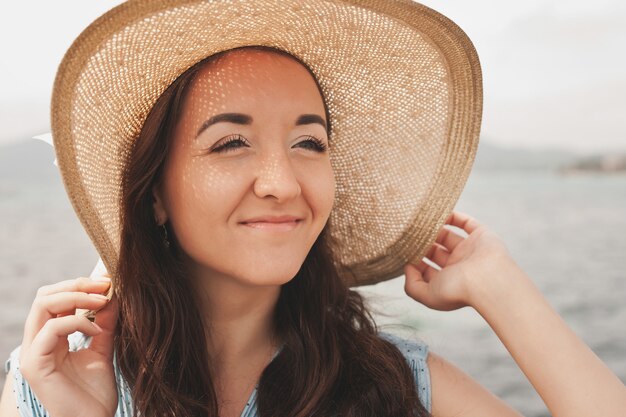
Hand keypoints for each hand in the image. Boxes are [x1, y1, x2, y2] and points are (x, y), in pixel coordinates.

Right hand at [18, 275, 118, 416]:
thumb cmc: (95, 393)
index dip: (80, 285)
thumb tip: (112, 294)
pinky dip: (77, 322)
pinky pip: (51, 329)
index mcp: (49, 338)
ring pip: (43, 305)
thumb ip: (105, 323)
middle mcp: (37, 343)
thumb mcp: (103, 348)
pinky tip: (96, 331)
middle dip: (76, 284)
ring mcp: (33, 353)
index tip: (107, 282)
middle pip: (44, 296)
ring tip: (103, 301)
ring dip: (76, 296)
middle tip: (104, 285)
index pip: (54, 298)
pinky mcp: (35, 364)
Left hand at [403, 211, 516, 310]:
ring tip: (418, 222)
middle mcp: (459, 266)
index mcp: (448, 281)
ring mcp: (470, 250)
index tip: (402, 253)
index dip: (414, 262)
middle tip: (407, 234)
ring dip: (434, 229)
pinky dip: (453, 216)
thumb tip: (407, 267)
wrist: (487, 280)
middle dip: (421, 243)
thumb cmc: (458, 290)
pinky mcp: (481, 236)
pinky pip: (466, 222)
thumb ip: (412, 285)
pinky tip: (438, 214)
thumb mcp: (427, 295)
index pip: (427, 270)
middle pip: (435, 251)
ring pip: (448, 235)